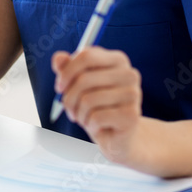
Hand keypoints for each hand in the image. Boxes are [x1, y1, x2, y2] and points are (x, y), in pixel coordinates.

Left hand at [51, 47, 142, 163]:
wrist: (116, 136)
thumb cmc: (96, 106)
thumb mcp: (79, 85)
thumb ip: (67, 69)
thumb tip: (58, 57)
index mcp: (118, 60)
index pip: (86, 56)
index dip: (67, 72)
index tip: (60, 88)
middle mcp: (129, 74)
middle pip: (84, 79)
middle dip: (69, 98)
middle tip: (69, 109)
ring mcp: (133, 94)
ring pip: (88, 100)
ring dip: (79, 114)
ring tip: (83, 118)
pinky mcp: (131, 115)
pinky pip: (96, 117)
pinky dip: (89, 125)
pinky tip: (96, 126)